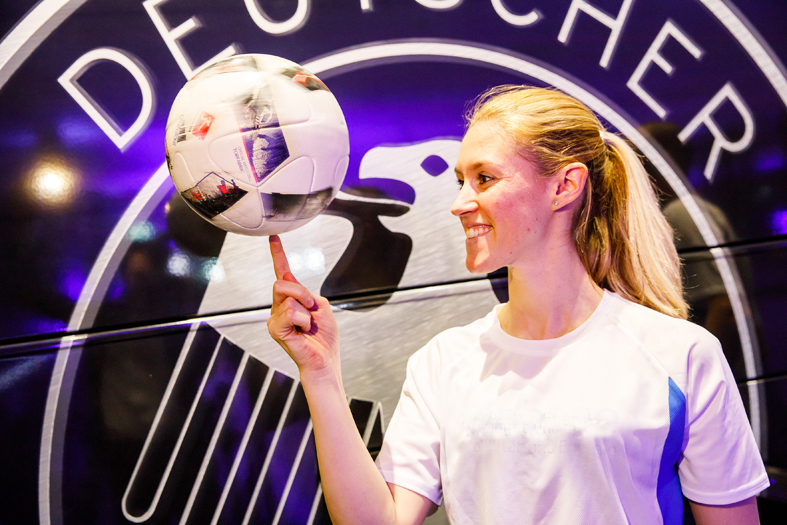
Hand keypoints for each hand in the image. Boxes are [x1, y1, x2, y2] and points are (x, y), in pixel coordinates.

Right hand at [267, 235, 339, 376]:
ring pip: (287, 297)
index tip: (273, 238)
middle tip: (311, 310)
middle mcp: (279, 306)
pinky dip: (302, 320)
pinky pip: (289, 312)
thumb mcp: (321, 306)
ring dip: (305, 310)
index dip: (277, 254)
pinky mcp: (274, 328)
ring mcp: (275, 317)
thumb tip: (287, 276)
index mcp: (292, 299)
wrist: (324, 359)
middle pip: (282, 282)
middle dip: (302, 293)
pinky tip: (302, 331)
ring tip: (307, 326)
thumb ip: (306, 292)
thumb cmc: (324, 336)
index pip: (282, 272)